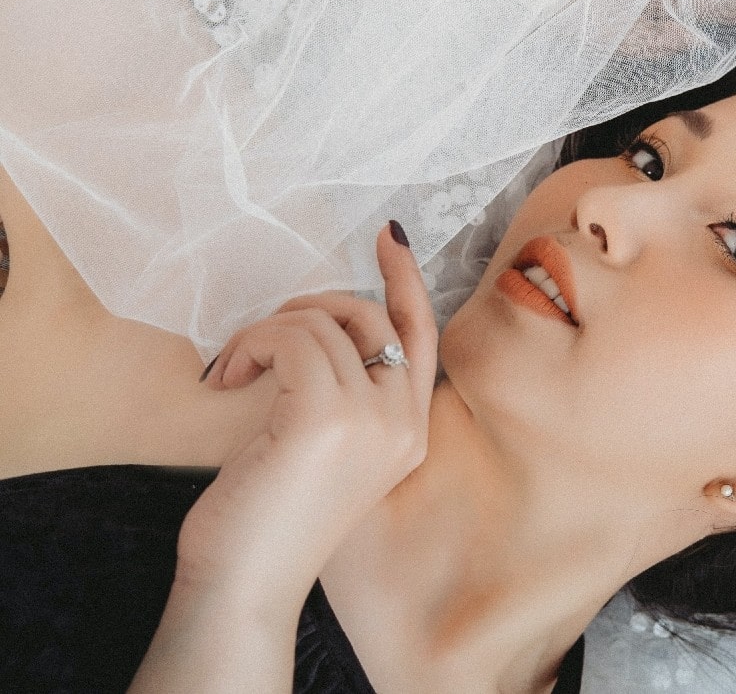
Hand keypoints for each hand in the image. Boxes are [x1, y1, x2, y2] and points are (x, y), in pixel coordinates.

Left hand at [179, 222, 435, 604]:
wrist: (244, 583)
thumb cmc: (271, 519)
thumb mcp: (326, 450)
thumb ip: (346, 394)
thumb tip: (325, 320)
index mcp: (410, 432)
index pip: (421, 335)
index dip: (405, 280)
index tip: (389, 235)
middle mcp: (404, 422)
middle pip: (369, 315)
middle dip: (310, 307)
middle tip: (262, 338)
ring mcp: (371, 417)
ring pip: (322, 324)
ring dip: (266, 333)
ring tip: (234, 372)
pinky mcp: (327, 415)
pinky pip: (291, 337)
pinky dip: (253, 344)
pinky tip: (230, 378)